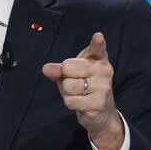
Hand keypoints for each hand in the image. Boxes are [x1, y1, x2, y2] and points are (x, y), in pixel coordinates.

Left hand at [42, 32, 123, 149]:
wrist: (101, 112)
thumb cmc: (84, 87)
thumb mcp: (70, 74)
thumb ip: (58, 69)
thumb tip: (46, 68)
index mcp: (98, 59)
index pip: (98, 48)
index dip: (97, 42)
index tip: (98, 37)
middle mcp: (104, 71)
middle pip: (68, 68)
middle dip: (65, 77)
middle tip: (77, 83)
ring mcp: (103, 87)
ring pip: (68, 85)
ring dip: (67, 92)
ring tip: (79, 94)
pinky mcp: (98, 103)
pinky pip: (71, 101)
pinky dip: (70, 103)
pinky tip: (81, 103)